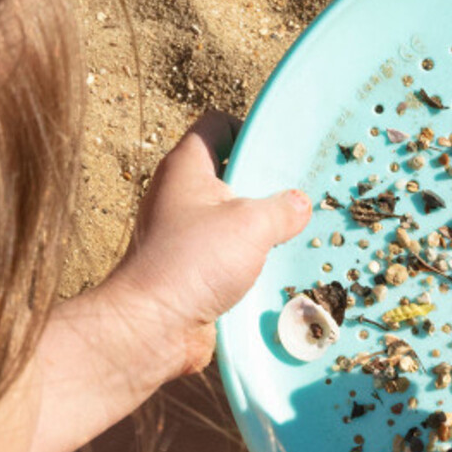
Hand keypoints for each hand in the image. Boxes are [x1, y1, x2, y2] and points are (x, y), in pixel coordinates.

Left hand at [101, 115, 310, 377]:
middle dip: (264, 184)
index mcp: (186, 167)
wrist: (152, 326)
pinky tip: (277, 268)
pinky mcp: (190, 268)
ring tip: (295, 233)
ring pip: (230, 217)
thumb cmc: (194, 261)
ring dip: (261, 227)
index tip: (281, 153)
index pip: (216, 125)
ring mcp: (183, 233)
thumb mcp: (251, 224)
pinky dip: (249, 258)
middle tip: (298, 196)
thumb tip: (299, 204)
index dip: (249, 131)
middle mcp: (180, 195)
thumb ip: (282, 208)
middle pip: (228, 173)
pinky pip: (227, 253)